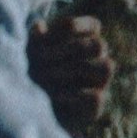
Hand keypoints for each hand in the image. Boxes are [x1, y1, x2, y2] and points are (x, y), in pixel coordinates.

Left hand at [27, 16, 112, 136]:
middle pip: (99, 45)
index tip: (45, 34)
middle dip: (68, 50)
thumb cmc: (36, 75)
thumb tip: (39, 26)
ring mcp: (99, 82)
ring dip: (72, 71)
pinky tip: (51, 94)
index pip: (94, 25)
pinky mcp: (95, 105)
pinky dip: (72, 94)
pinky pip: (96, 96)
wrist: (41, 112)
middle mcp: (98, 60)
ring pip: (106, 67)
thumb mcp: (29, 55)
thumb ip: (34, 39)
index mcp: (87, 41)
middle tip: (40, 58)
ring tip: (44, 75)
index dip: (74, 26)